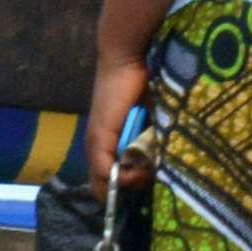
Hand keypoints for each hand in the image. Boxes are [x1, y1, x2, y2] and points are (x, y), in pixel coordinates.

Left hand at [70, 44, 140, 203]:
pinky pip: (106, 173)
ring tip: (147, 171)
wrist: (126, 60)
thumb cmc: (141, 84)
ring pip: (104, 184)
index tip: (148, 184)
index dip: (125, 188)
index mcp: (106, 143)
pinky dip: (123, 177)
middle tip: (149, 179)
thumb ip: (148, 138)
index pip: (106, 180)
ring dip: (129, 183)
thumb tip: (156, 164)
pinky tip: (139, 168)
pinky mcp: (99, 140)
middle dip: (127, 190)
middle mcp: (96, 148)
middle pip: (103, 188)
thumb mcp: (148, 117)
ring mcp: (95, 146)